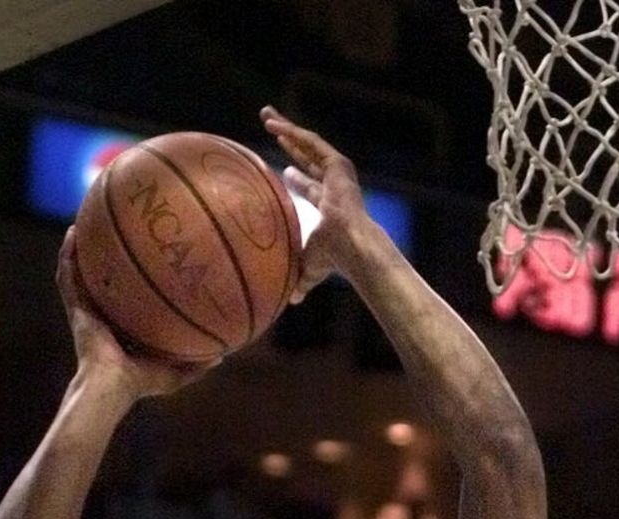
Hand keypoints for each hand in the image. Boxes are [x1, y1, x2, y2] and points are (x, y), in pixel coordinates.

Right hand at [57, 230, 216, 401]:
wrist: (114, 384)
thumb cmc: (142, 382)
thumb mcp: (177, 373)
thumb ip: (197, 364)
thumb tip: (222, 357)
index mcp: (123, 330)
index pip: (129, 301)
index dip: (134, 282)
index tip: (146, 260)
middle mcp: (104, 317)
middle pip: (105, 282)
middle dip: (107, 260)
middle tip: (116, 233)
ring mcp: (87, 312)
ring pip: (82, 274)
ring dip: (83, 250)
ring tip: (86, 223)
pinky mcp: (75, 309)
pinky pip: (68, 277)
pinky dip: (68, 255)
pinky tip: (72, 232)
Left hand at [261, 106, 370, 299]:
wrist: (351, 246)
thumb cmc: (333, 260)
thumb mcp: (310, 268)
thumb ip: (300, 280)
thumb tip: (290, 302)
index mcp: (329, 204)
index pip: (311, 187)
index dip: (296, 179)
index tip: (284, 170)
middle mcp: (333, 184)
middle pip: (307, 158)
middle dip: (290, 144)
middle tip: (273, 130)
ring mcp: (336, 172)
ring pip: (307, 145)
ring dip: (287, 130)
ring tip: (266, 116)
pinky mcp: (337, 163)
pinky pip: (310, 142)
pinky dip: (292, 133)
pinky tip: (274, 125)